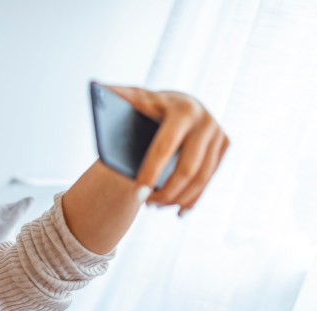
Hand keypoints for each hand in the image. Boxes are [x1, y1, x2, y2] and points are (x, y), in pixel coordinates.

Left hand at [104, 85, 229, 216]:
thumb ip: (118, 96)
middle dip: (166, 192)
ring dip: (177, 198)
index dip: (151, 173)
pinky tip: (177, 210)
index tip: (137, 193)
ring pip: (201, 178)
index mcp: (182, 109)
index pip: (165, 148)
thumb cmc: (147, 106)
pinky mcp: (224, 145)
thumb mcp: (134, 99)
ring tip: (155, 205)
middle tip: (145, 203)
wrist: (176, 105)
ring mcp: (218, 133)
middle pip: (188, 169)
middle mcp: (206, 120)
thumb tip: (96, 89)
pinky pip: (209, 179)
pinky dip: (193, 198)